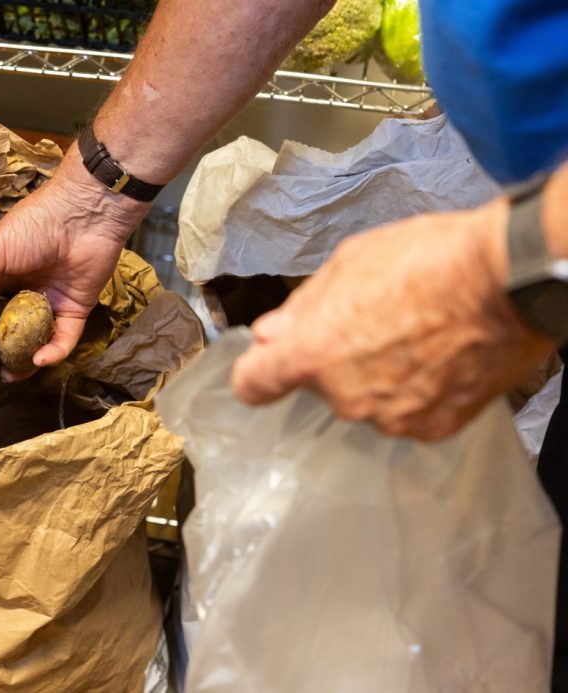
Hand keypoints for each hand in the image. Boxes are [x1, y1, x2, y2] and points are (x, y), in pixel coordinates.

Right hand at [0, 145, 149, 379]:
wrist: (84, 214)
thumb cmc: (33, 226)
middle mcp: (20, 293)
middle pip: (5, 330)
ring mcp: (48, 304)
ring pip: (33, 341)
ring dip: (22, 360)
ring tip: (8, 375)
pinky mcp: (75, 311)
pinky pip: (63, 339)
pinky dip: (52, 352)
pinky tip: (38, 359)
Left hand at [231, 198, 555, 440]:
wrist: (510, 279)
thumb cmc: (430, 259)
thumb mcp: (349, 263)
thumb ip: (302, 307)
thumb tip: (270, 334)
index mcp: (313, 353)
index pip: (252, 385)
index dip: (257, 371)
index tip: (268, 363)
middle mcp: (346, 396)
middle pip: (319, 384)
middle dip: (334, 358)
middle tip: (372, 320)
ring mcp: (391, 417)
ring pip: (364, 399)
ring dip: (376, 375)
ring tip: (413, 334)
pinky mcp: (435, 427)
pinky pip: (406, 412)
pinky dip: (415, 391)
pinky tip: (437, 356)